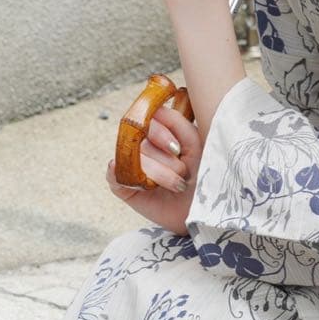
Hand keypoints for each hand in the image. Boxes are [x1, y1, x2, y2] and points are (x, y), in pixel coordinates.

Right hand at [107, 105, 202, 234]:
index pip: (147, 118)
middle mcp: (144, 145)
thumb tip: (155, 109)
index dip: (160, 134)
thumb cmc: (204, 174)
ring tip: (177, 185)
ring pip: (132, 158)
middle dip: (166, 158)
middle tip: (183, 172)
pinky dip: (128, 179)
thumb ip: (178, 123)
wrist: (204, 210)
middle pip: (139, 139)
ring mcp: (131, 164)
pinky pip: (115, 176)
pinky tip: (147, 186)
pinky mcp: (123, 185)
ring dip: (160, 174)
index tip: (177, 149)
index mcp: (161, 132)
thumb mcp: (197, 145)